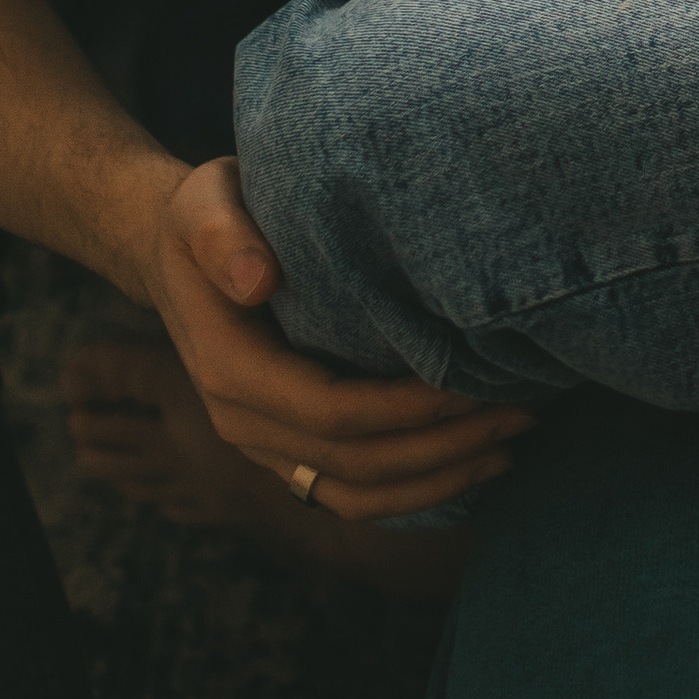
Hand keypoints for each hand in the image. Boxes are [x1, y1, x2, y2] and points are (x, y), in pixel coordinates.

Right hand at [144, 157, 529, 523]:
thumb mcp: (204, 202)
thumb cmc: (206, 215)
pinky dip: (411, 492)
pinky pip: (348, 494)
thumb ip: (222, 235)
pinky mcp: (287, 449)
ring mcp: (264, 445)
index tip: (474, 382)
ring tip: (510, 446)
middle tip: (522, 411)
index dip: (407, 410)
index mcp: (230, 371)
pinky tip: (469, 466)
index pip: (331, 413)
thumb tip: (257, 278)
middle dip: (443, 447)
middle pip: (354, 464)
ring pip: (354, 496)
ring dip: (437, 481)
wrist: (176, 253)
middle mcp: (242, 422)